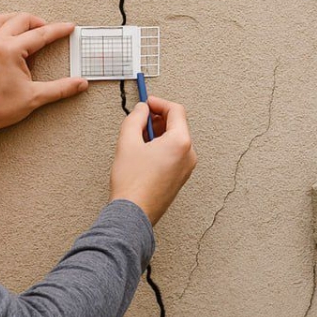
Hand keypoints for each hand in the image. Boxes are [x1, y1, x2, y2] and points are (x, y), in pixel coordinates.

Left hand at [0, 13, 88, 143]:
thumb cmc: (0, 109)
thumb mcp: (35, 97)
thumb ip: (61, 88)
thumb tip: (80, 83)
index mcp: (10, 51)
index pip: (40, 34)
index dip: (58, 30)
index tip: (69, 28)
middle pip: (20, 20)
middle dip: (38, 22)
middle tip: (48, 31)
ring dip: (13, 18)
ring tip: (25, 26)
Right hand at [110, 96, 196, 224]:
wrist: (132, 213)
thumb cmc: (132, 182)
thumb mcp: (127, 141)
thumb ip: (135, 118)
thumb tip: (141, 110)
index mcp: (180, 142)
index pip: (176, 110)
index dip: (159, 103)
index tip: (146, 103)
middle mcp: (188, 154)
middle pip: (177, 125)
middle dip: (158, 119)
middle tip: (139, 121)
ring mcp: (186, 168)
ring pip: (175, 140)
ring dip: (158, 133)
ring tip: (138, 140)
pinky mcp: (180, 178)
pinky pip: (174, 154)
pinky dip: (162, 147)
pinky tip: (144, 154)